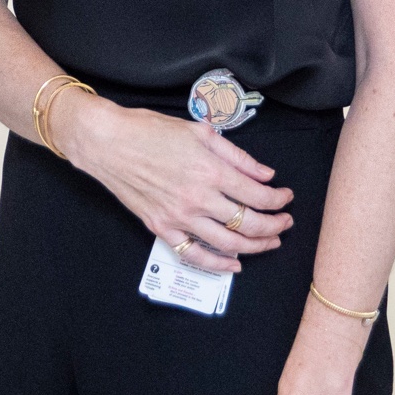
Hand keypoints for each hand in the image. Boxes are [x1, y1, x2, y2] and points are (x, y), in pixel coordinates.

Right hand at [57, 92, 292, 274]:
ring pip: (228, 244)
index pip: (257, 194)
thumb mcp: (200, 132)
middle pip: (248, 223)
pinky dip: (218, 264)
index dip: (279, 200)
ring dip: (255, 247)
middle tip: (285, 223)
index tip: (286, 197)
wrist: (108, 143)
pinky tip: (234, 264)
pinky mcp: (161, 228)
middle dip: (274, 226)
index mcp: (210, 170)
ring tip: (270, 242)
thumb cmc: (150, 130)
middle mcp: (198, 198)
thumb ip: (237, 156)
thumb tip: (265, 174)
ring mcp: (179, 217)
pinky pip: (194, 255)